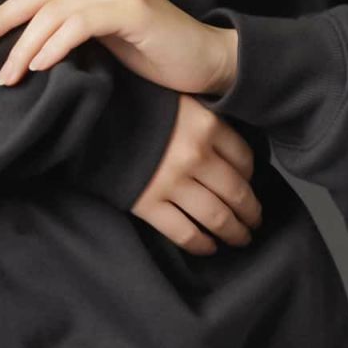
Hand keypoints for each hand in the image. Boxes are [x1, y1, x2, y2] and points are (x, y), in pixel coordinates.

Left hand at [0, 0, 237, 96]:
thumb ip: (72, 20)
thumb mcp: (105, 30)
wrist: (206, 61)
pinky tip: (41, 66)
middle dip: (0, 15)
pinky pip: (80, 24)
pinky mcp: (132, 8)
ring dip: (25, 45)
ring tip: (8, 75)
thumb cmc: (153, 50)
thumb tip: (24, 35)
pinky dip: (55, 46)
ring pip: (54, 9)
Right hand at [130, 94, 262, 253]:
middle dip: (251, 211)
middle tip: (255, 221)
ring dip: (234, 232)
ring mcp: (172, 183)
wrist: (91, 118)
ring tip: (241, 238)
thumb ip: (205, 120)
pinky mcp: (149, 205)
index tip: (250, 184)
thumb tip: (228, 149)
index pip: (244, 158)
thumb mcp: (180, 100)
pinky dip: (201, 244)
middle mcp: (195, 156)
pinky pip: (184, 232)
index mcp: (206, 126)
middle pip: (236, 192)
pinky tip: (209, 247)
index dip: (251, 175)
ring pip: (216, 217)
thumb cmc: (137, 105)